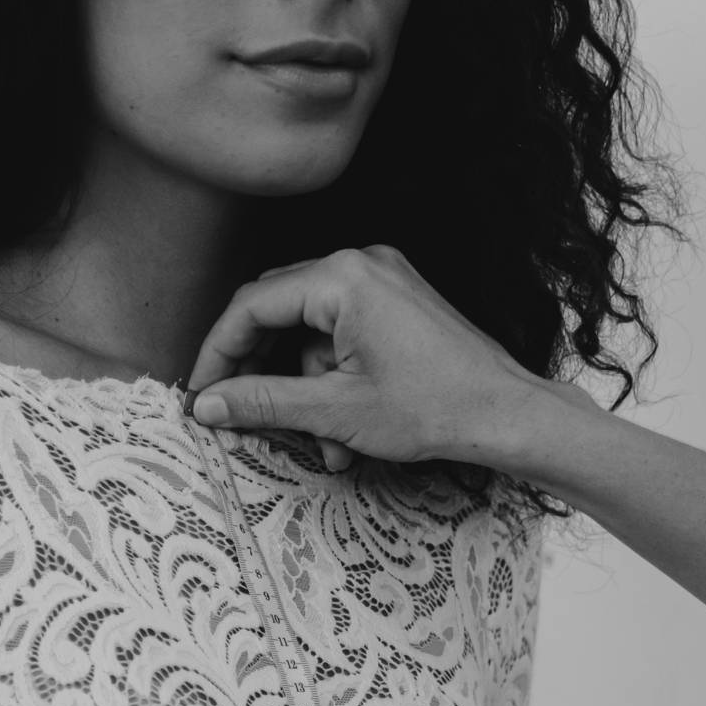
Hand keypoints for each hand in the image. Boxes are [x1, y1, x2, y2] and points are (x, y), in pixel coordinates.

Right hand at [188, 245, 566, 475]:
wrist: (506, 413)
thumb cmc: (434, 409)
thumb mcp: (336, 412)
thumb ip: (264, 402)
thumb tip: (209, 404)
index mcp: (341, 278)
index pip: (251, 306)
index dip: (217, 352)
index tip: (200, 393)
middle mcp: (359, 263)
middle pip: (277, 309)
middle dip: (259, 369)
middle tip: (238, 413)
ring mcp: (381, 278)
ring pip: (311, 329)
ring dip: (304, 386)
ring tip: (323, 443)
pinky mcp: (396, 300)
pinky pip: (343, 331)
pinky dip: (333, 375)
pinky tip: (344, 424)